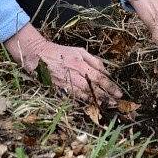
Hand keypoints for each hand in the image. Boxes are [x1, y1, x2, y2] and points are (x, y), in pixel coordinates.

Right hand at [4, 22, 121, 103]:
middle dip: (106, 97)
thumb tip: (105, 71)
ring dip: (97, 101)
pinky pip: (74, 97)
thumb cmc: (60, 52)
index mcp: (80, 63)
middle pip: (93, 88)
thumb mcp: (79, 51)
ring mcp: (66, 83)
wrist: (38, 55)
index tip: (119, 93)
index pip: (99, 77)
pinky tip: (92, 106)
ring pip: (84, 95)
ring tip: (107, 106)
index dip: (110, 86)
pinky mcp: (59, 89)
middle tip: (116, 103)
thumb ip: (93, 60)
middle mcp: (74, 74)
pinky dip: (84, 102)